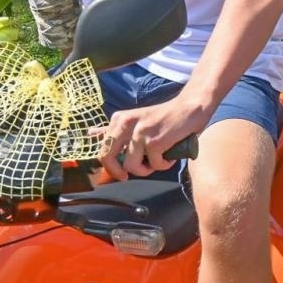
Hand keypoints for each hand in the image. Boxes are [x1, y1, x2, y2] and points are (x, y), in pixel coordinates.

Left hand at [95, 95, 209, 179]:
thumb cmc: (164, 117)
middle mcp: (126, 124)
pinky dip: (164, 165)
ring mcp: (139, 133)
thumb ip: (115, 128)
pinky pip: (154, 165)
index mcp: (119, 119)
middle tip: (131, 175)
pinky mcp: (154, 141)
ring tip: (158, 161)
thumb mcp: (135, 120)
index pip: (103, 149)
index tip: (122, 172)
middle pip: (108, 158)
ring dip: (147, 169)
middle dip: (119, 172)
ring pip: (131, 166)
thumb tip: (91, 133)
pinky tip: (170, 156)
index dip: (111, 165)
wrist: (190, 107)